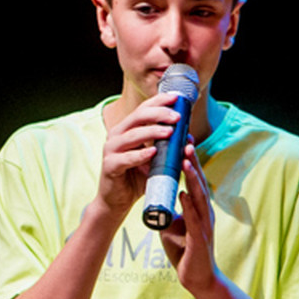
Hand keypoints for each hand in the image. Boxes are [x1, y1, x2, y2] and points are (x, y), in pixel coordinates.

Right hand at [97, 92, 181, 216]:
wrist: (117, 201)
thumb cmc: (136, 178)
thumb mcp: (154, 159)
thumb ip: (166, 147)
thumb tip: (188, 137)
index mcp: (126, 129)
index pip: (143, 109)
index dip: (159, 101)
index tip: (176, 98)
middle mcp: (116, 135)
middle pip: (137, 117)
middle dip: (159, 114)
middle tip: (177, 117)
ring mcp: (111, 150)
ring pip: (132, 135)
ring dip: (152, 132)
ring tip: (170, 132)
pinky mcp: (109, 166)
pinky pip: (125, 158)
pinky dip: (140, 155)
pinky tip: (152, 152)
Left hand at [160, 141, 219, 294]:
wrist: (196, 278)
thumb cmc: (185, 250)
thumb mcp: (172, 225)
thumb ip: (167, 208)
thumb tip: (155, 196)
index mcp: (198, 207)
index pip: (194, 181)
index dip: (189, 162)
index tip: (183, 143)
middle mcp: (204, 212)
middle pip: (199, 182)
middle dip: (193, 162)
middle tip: (186, 142)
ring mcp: (204, 225)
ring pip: (199, 197)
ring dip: (193, 178)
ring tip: (186, 160)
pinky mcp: (200, 239)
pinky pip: (194, 219)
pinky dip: (189, 205)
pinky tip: (184, 194)